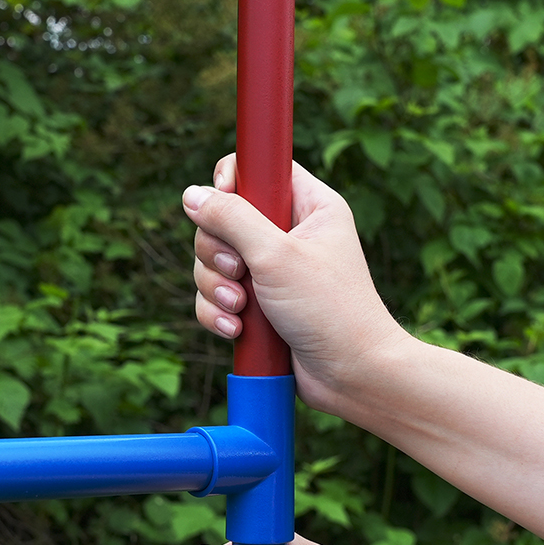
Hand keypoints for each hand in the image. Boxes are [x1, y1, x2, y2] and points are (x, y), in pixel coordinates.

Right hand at [182, 154, 409, 412]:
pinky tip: (235, 330)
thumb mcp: (276, 255)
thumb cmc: (330, 308)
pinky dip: (218, 313)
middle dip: (217, 250)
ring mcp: (272, 270)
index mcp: (309, 206)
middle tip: (239, 270)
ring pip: (213, 261)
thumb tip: (191, 195)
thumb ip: (231, 219)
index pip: (258, 169)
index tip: (223, 205)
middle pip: (223, 218)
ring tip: (240, 309)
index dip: (232, 181)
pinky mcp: (259, 305)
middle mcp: (289, 233)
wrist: (352, 375)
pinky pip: (216, 297)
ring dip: (216, 287)